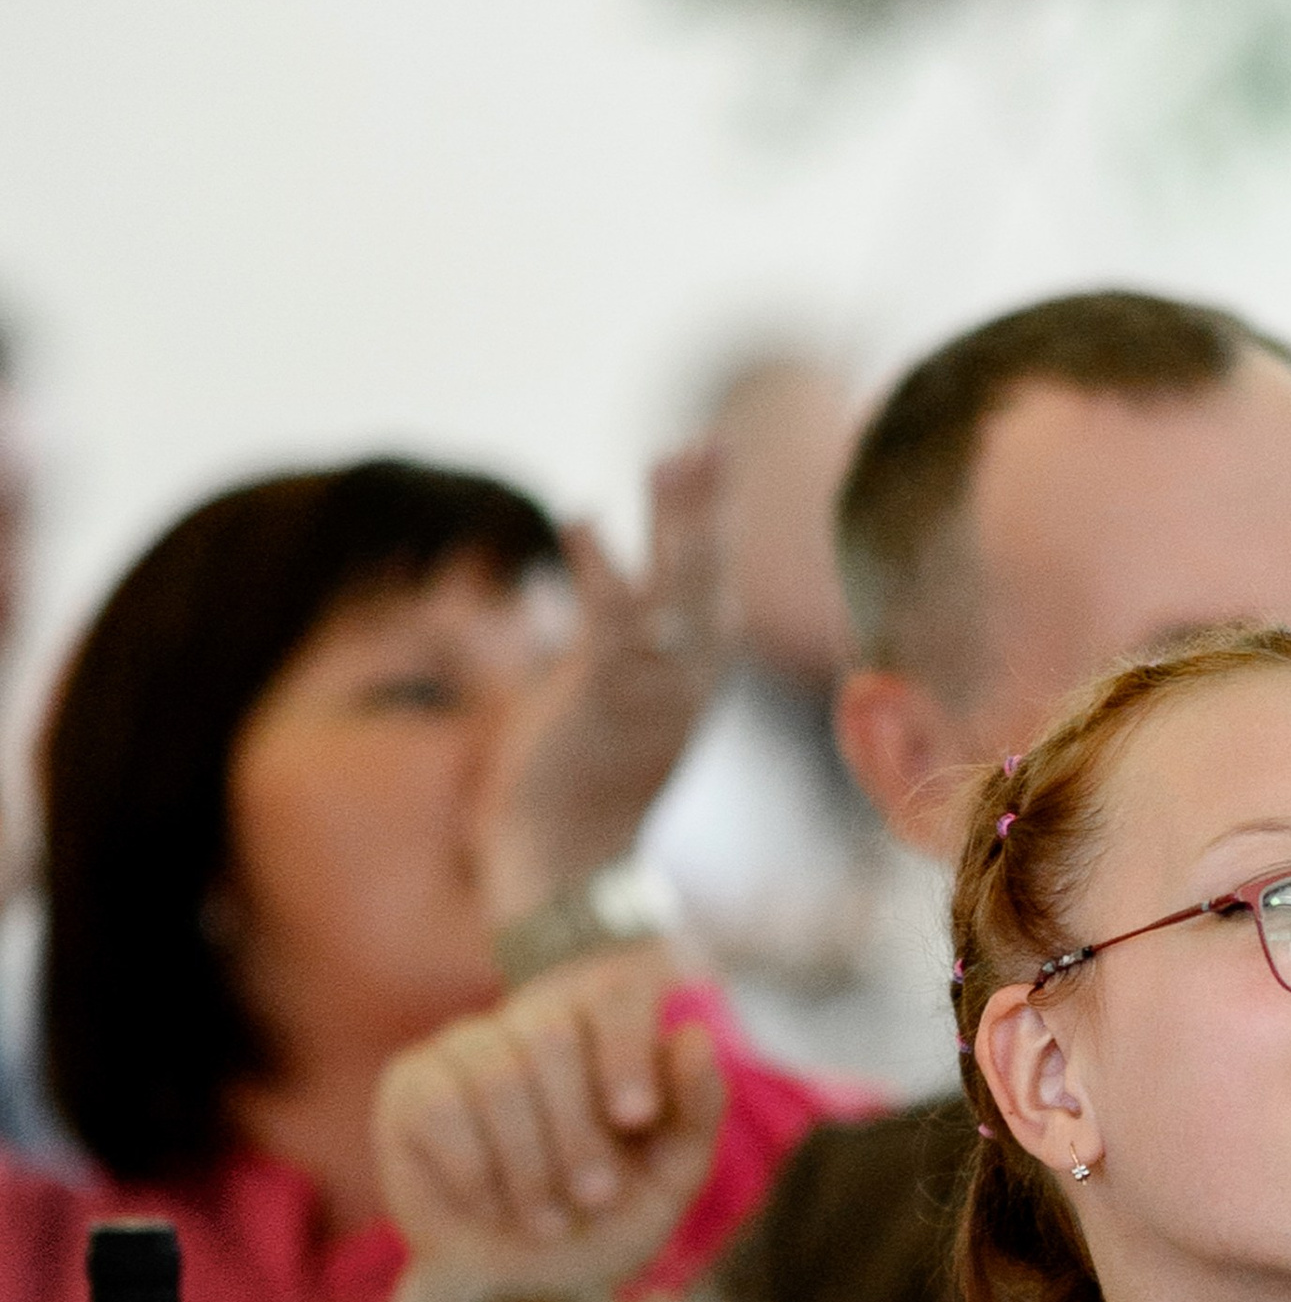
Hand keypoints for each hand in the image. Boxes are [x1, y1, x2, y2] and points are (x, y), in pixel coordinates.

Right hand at [372, 942, 727, 1301]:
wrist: (520, 1297)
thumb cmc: (599, 1229)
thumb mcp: (667, 1183)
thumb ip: (695, 1112)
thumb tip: (695, 1034)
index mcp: (603, 1036)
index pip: (611, 991)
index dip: (624, 1047)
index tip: (634, 1117)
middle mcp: (532, 1025)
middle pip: (551, 1034)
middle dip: (578, 1132)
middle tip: (594, 1198)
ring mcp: (467, 1049)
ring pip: (497, 1076)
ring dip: (529, 1166)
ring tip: (545, 1220)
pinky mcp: (412, 1085)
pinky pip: (442, 1108)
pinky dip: (475, 1174)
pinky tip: (486, 1204)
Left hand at [479, 445, 730, 923]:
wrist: (569, 860)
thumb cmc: (577, 783)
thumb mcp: (604, 696)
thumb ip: (605, 636)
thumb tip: (586, 568)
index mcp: (694, 674)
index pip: (708, 586)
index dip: (705, 524)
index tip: (703, 461)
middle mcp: (690, 677)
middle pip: (707, 575)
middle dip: (707, 507)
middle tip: (711, 441)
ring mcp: (657, 687)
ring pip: (679, 589)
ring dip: (678, 522)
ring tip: (673, 457)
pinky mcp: (611, 697)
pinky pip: (615, 620)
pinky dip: (600, 567)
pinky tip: (580, 517)